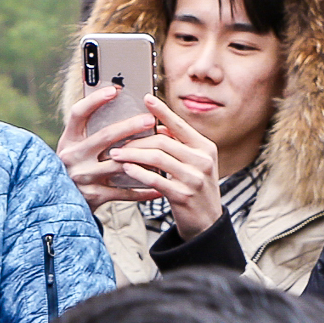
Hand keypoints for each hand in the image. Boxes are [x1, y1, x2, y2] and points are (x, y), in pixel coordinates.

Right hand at [56, 87, 158, 210]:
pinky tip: (158, 186)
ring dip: (142, 157)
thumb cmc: (75, 169)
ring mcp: (83, 177)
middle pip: (105, 136)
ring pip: (119, 164)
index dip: (95, 100)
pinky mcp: (93, 196)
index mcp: (69, 140)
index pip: (78, 113)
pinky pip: (124, 192)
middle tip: (150, 119)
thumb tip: (118, 106)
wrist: (61, 205)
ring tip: (161, 151)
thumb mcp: (75, 149)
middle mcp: (73, 157)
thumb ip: (91, 133)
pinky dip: (143, 189)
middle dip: (130, 126)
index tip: (114, 90)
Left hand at [109, 95, 225, 237]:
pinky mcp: (183, 195)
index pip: (180, 125)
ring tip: (116, 154)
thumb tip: (162, 127)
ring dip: (133, 155)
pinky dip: (139, 173)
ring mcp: (194, 178)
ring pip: (158, 158)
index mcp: (205, 148)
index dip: (162, 111)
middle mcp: (202, 160)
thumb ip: (180, 146)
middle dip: (137, 140)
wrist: (207, 223)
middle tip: (117, 141)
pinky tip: (126, 169)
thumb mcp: (195, 164)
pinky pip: (156, 179)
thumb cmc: (196, 190)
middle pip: (164, 141)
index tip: (146, 98)